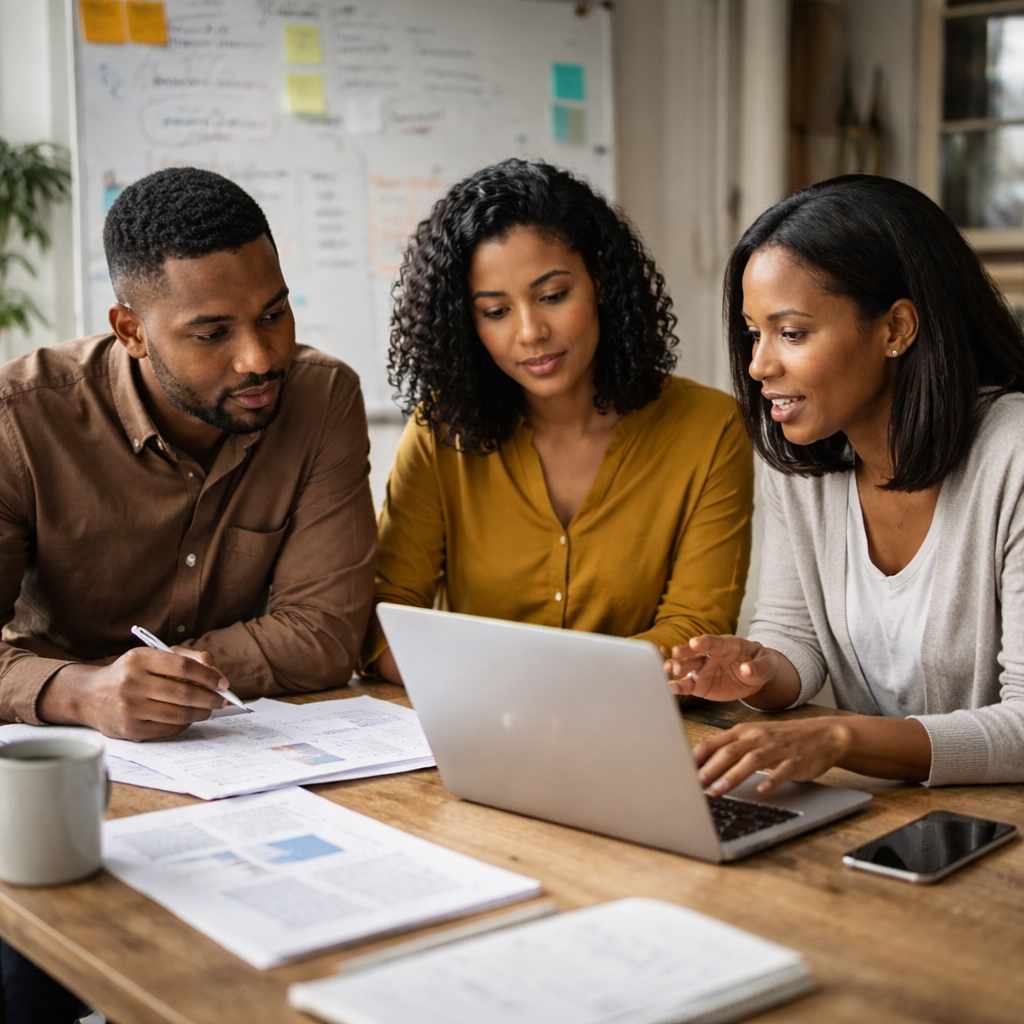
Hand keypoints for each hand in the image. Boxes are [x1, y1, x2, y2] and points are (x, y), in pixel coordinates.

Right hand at [38, 647, 229, 740]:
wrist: (90, 695)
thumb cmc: (130, 673)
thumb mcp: (152, 656)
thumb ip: (187, 658)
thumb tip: (216, 674)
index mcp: (139, 658)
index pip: (183, 667)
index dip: (208, 676)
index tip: (223, 683)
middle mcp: (131, 682)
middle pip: (184, 693)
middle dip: (210, 698)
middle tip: (222, 701)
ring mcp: (129, 708)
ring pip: (178, 714)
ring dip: (201, 713)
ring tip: (208, 709)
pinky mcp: (129, 729)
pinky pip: (168, 729)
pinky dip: (184, 724)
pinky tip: (188, 718)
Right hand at [664, 635, 780, 701]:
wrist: (753, 676)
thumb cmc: (759, 664)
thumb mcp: (767, 664)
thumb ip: (759, 667)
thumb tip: (747, 670)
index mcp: (726, 645)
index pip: (714, 642)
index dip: (704, 642)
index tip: (695, 642)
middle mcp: (710, 655)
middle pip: (695, 653)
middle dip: (685, 653)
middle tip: (676, 656)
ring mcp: (703, 669)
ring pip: (687, 667)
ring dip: (677, 667)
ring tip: (668, 670)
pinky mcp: (699, 684)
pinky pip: (687, 685)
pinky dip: (678, 686)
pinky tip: (670, 687)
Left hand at [694, 718, 851, 795]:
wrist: (823, 734)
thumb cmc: (782, 739)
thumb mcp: (754, 738)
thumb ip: (731, 749)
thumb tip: (702, 766)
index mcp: (744, 732)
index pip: (714, 742)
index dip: (697, 757)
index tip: (681, 770)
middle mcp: (758, 737)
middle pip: (729, 752)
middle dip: (710, 768)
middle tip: (695, 784)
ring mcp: (777, 748)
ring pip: (751, 761)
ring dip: (732, 776)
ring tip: (717, 790)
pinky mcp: (795, 760)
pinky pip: (782, 771)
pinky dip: (771, 779)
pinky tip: (762, 789)